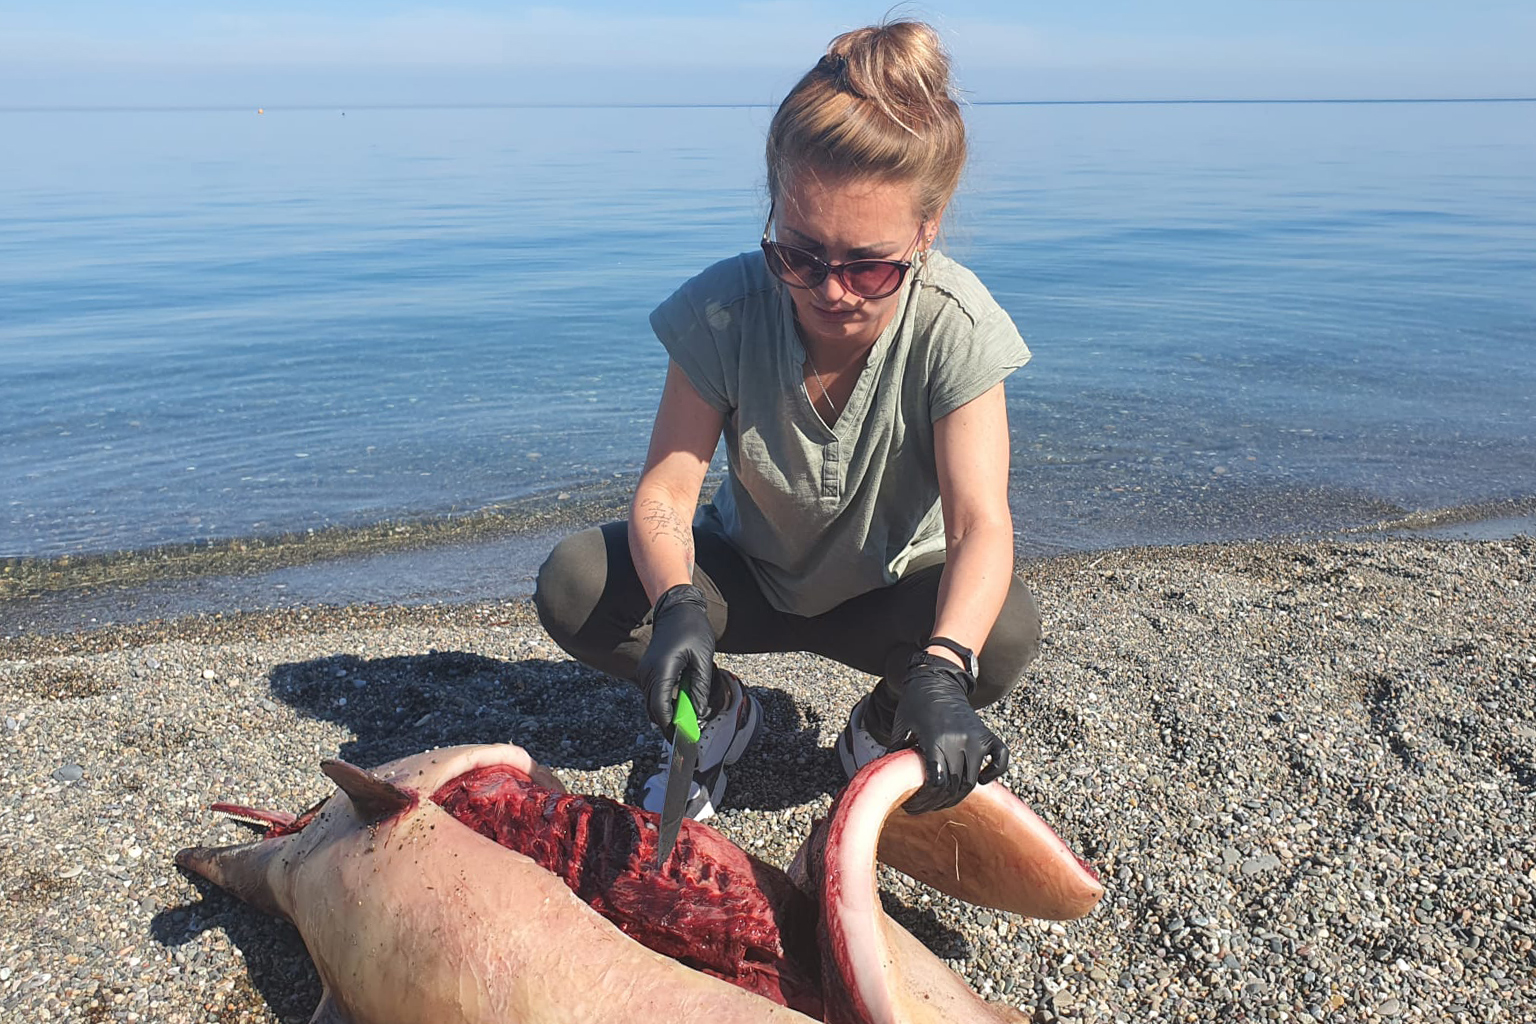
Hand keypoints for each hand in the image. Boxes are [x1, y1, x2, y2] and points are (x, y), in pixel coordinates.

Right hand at [637, 583, 714, 730]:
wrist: (676, 609)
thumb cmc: (692, 629)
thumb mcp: (703, 659)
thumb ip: (700, 688)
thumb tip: (699, 713)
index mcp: (661, 671)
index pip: (660, 709)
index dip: (671, 726)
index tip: (686, 737)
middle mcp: (648, 673)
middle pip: (654, 711)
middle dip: (672, 722)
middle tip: (691, 729)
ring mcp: (645, 672)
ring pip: (653, 704)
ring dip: (670, 711)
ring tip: (691, 712)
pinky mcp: (648, 671)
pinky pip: (654, 694)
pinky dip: (667, 701)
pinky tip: (683, 698)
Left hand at [890, 653, 1008, 812]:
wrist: (938, 679)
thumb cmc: (915, 703)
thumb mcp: (901, 726)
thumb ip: (896, 752)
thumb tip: (887, 781)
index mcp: (936, 739)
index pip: (935, 782)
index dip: (923, 800)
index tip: (912, 806)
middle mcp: (960, 740)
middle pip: (953, 786)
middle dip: (937, 803)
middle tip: (924, 807)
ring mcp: (977, 738)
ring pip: (971, 780)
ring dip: (958, 796)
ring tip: (942, 800)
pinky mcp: (988, 735)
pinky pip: (1000, 759)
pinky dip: (993, 773)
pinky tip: (980, 780)